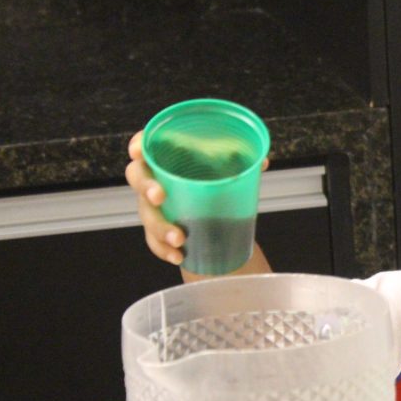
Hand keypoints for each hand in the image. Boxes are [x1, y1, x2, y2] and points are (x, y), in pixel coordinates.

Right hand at [124, 132, 270, 266]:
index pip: (146, 143)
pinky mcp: (159, 230)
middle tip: (160, 196)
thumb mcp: (230, 166)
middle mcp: (156, 178)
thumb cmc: (218, 178)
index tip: (138, 150)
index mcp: (169, 155)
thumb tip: (263, 162)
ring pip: (146, 214)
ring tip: (180, 239)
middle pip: (137, 177)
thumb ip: (243, 160)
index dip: (138, 144)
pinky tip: (178, 256)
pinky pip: (154, 241)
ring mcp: (153, 206)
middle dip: (145, 186)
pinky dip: (165, 250)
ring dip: (160, 227)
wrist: (221, 212)